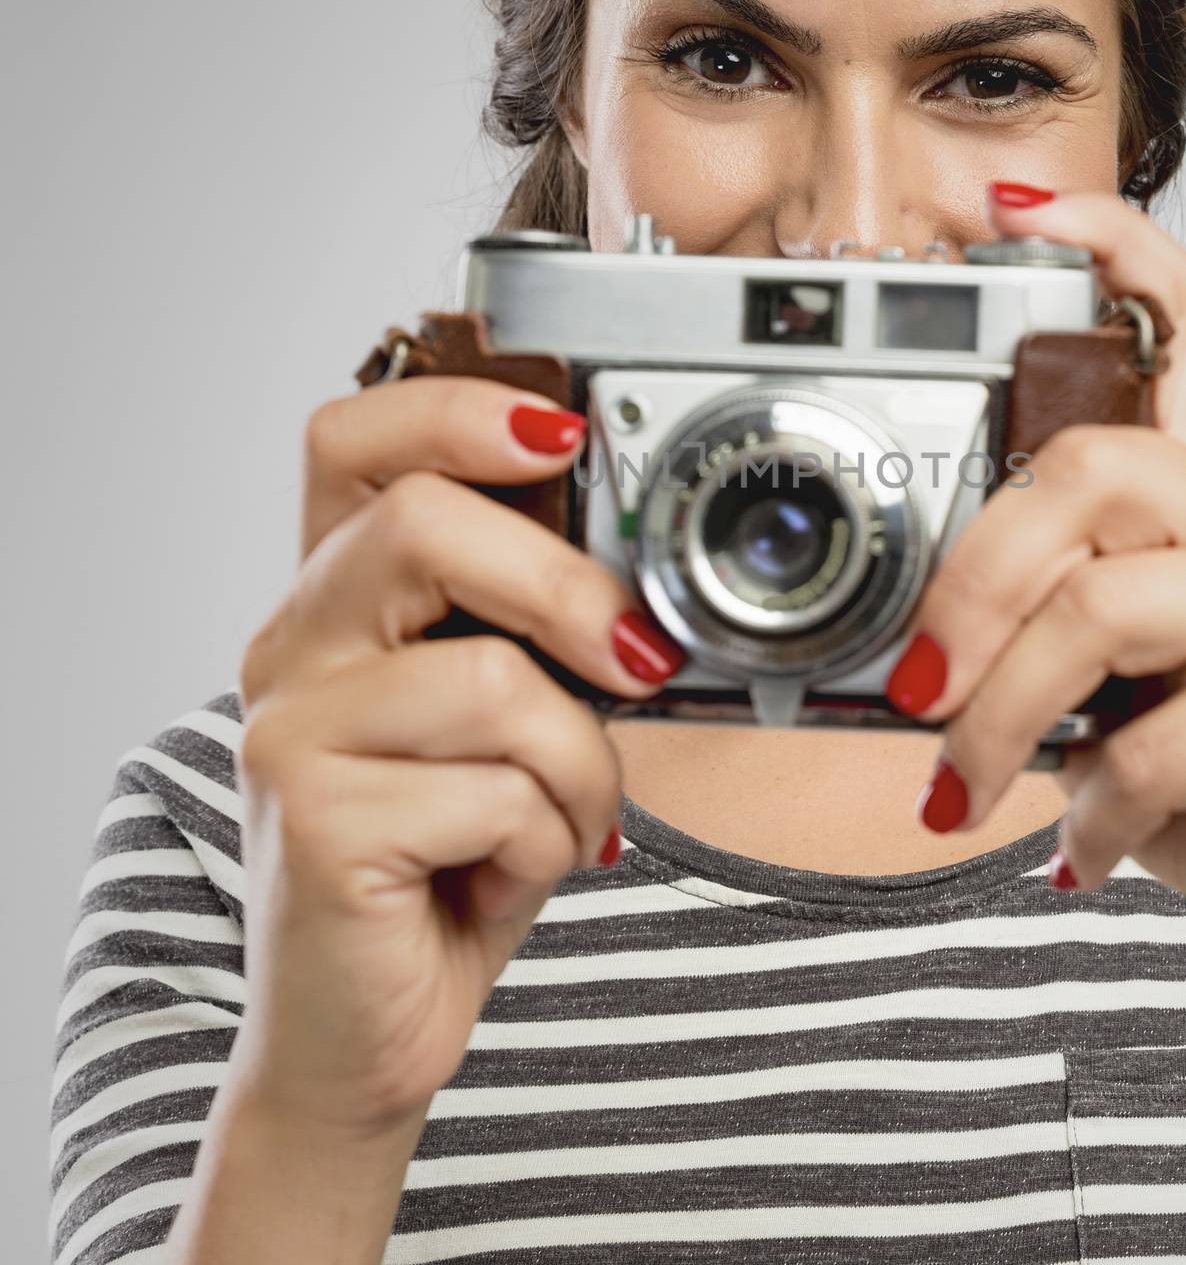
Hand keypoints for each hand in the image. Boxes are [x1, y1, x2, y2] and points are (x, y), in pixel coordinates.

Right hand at [231, 376, 684, 1135]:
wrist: (370, 1027)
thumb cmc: (453, 857)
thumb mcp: (505, 722)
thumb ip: (536, 636)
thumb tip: (642, 585)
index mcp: (341, 599)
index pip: (356, 441)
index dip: (456, 411)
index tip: (561, 434)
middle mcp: (293, 646)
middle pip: (421, 523)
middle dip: (566, 590)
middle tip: (633, 662)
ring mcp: (291, 732)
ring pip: (493, 680)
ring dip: (577, 765)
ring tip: (562, 819)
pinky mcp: (316, 822)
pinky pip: (498, 793)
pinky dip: (551, 839)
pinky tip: (510, 874)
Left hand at [887, 182, 1185, 1002]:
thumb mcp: (1112, 696)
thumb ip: (1036, 645)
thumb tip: (904, 662)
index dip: (1110, 243)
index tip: (1014, 207)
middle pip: (1090, 464)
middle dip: (968, 581)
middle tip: (917, 683)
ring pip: (1101, 604)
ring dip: (1004, 712)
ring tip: (968, 784)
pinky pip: (1155, 735)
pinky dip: (1091, 803)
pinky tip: (1085, 841)